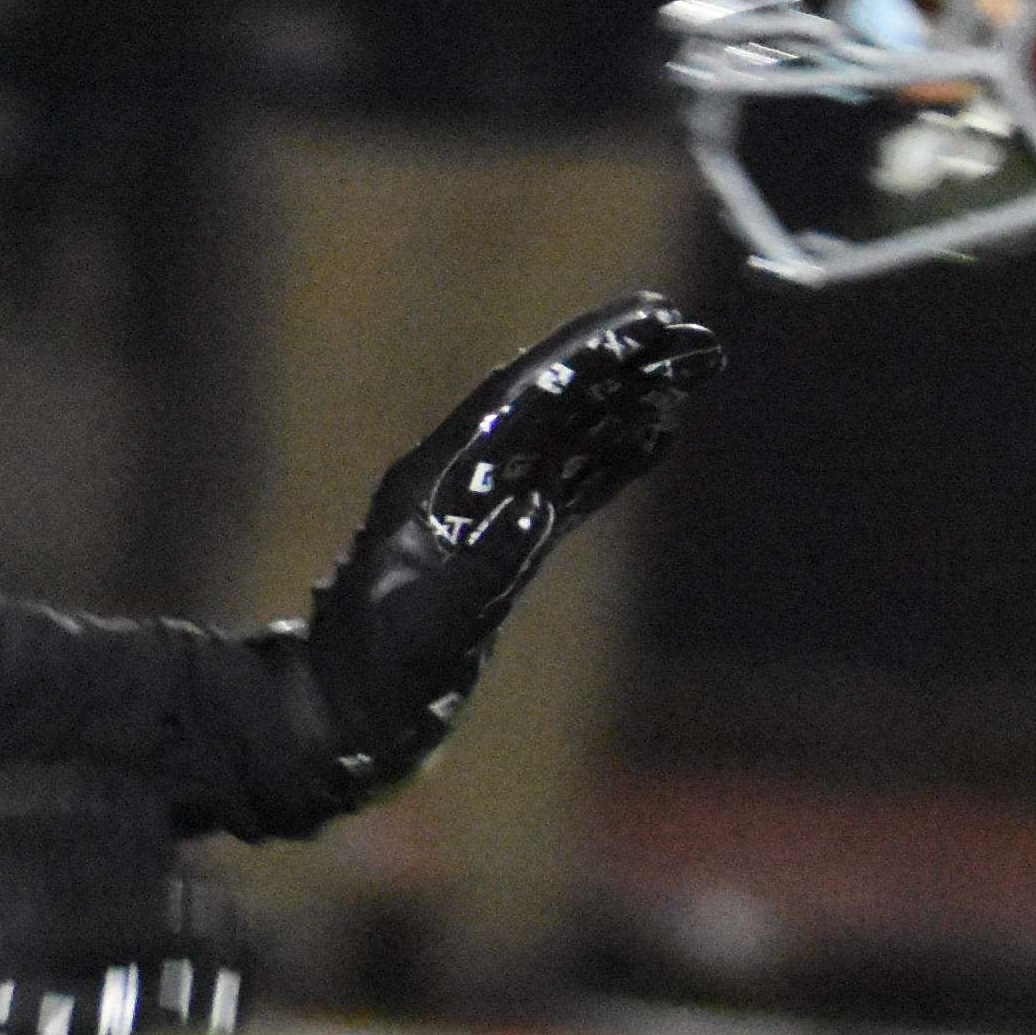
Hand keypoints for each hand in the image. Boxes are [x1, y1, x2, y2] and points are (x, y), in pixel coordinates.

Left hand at [264, 294, 725, 821]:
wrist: (345, 714)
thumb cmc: (377, 674)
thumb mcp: (429, 627)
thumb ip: (483, 570)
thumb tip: (533, 512)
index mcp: (432, 481)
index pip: (514, 399)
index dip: (575, 356)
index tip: (639, 320)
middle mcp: (459, 482)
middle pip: (545, 405)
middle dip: (612, 365)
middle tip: (684, 328)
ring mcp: (484, 511)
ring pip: (564, 439)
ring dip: (624, 401)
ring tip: (689, 365)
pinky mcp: (505, 546)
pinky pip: (568, 486)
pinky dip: (613, 458)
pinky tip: (657, 431)